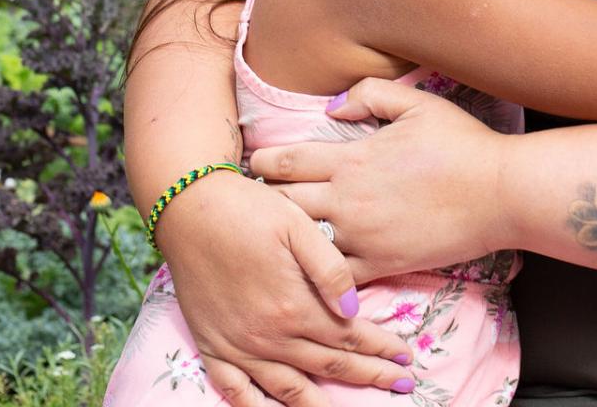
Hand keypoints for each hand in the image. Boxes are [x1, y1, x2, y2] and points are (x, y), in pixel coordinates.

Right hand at [154, 170, 416, 402]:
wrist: (189, 209)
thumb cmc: (249, 210)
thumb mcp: (298, 225)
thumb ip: (329, 270)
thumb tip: (353, 308)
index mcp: (293, 305)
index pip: (349, 336)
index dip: (382, 347)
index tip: (407, 355)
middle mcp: (267, 335)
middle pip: (328, 365)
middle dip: (369, 375)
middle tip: (401, 382)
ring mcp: (237, 346)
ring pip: (288, 387)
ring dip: (322, 403)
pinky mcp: (211, 346)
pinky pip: (234, 391)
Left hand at [250, 78, 511, 282]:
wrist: (501, 193)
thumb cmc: (463, 144)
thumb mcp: (418, 104)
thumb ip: (369, 94)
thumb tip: (333, 107)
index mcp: (352, 159)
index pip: (286, 162)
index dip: (262, 162)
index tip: (255, 164)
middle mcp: (348, 200)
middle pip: (281, 205)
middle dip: (263, 201)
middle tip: (255, 203)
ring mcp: (362, 237)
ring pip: (300, 243)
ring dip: (285, 239)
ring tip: (274, 238)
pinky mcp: (381, 264)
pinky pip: (333, 276)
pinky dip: (316, 273)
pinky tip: (308, 270)